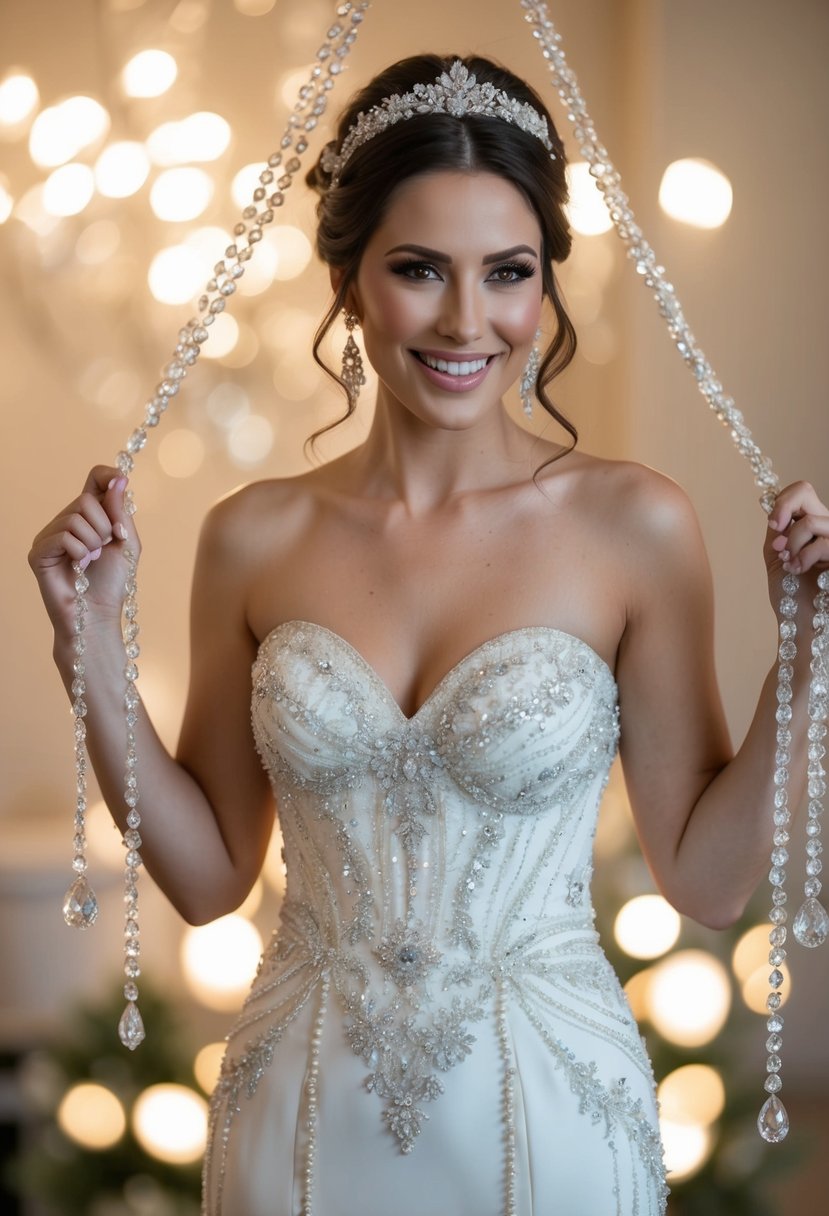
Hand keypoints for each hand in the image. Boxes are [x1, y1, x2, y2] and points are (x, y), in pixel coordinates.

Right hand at [28, 466, 139, 640]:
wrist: (99, 614)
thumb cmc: (113, 581)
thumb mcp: (126, 542)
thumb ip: (120, 511)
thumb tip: (117, 478)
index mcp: (89, 515)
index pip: (93, 479)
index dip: (106, 475)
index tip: (120, 482)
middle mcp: (66, 520)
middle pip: (86, 499)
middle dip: (105, 526)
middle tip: (104, 548)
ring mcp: (49, 535)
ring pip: (74, 517)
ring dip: (94, 543)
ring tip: (92, 561)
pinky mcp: (38, 552)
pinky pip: (62, 536)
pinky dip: (79, 552)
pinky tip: (79, 566)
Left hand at [765, 480, 828, 608]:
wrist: (801, 621)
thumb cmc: (790, 592)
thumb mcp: (777, 553)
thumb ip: (779, 527)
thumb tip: (775, 503)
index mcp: (813, 523)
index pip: (802, 490)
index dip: (782, 501)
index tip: (774, 524)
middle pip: (806, 491)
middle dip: (783, 518)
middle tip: (779, 545)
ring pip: (811, 521)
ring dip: (792, 544)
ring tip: (791, 564)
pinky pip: (823, 543)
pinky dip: (803, 557)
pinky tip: (799, 570)